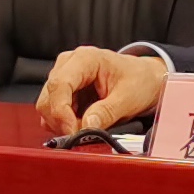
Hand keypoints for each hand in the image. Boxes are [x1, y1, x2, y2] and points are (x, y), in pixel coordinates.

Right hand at [38, 45, 168, 138]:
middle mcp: (69, 64)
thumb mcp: (128, 99)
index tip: (73, 132)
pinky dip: (64, 122)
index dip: (61, 112)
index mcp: (85, 59)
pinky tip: (83, 122)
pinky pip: (53, 111)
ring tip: (88, 126)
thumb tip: (86, 127)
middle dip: (62, 121)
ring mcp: (64, 76)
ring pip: (47, 106)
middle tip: (82, 134)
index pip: (59, 85)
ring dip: (62, 123)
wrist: (146, 79)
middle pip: (48, 97)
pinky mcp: (64, 91)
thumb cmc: (139, 81)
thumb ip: (106, 113)